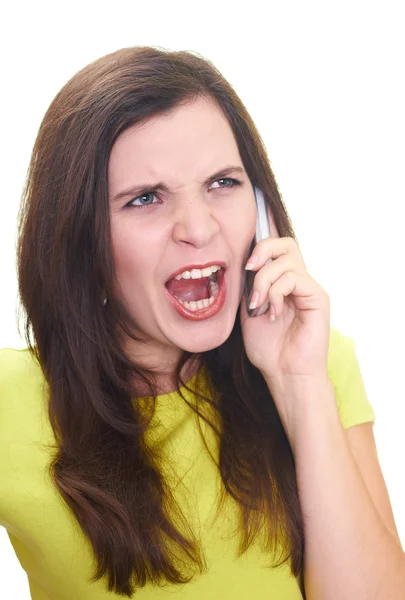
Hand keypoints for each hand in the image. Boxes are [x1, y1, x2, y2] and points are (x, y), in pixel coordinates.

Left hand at [240, 236, 330, 389]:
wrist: (284, 374)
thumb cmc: (269, 349)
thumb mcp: (249, 312)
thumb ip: (249, 287)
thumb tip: (242, 266)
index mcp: (283, 283)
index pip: (277, 249)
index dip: (260, 249)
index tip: (244, 267)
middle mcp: (299, 282)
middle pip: (287, 244)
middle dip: (264, 250)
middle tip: (250, 269)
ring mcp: (309, 289)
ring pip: (286, 261)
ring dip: (264, 280)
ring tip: (258, 305)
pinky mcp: (318, 298)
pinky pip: (294, 279)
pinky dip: (276, 293)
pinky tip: (273, 313)